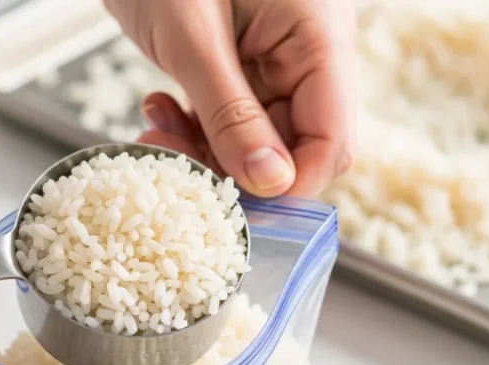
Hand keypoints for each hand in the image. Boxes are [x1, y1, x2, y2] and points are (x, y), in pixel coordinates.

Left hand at [105, 0, 356, 197]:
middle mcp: (305, 52)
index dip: (290, 184)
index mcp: (318, 37)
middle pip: (294, 146)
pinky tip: (160, 110)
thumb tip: (270, 183)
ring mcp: (272, 58)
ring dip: (205, 151)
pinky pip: (229, 117)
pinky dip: (194, 127)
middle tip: (177, 166)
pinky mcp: (239, 61)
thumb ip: (232, 113)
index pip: (331, 139)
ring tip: (157, 133)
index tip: (236, 204)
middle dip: (234, 170)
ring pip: (256, 139)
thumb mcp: (193, 38)